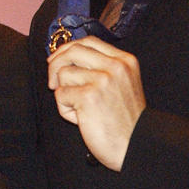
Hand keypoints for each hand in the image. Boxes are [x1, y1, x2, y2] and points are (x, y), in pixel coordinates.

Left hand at [47, 36, 145, 170]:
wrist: (136, 148)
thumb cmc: (124, 121)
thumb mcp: (120, 85)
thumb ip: (99, 68)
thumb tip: (64, 56)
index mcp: (125, 61)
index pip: (89, 41)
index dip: (67, 49)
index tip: (56, 60)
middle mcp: (115, 66)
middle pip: (72, 51)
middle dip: (55, 65)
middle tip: (52, 83)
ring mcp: (103, 80)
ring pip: (63, 74)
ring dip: (65, 94)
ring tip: (81, 110)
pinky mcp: (89, 96)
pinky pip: (61, 95)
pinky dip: (65, 110)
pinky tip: (82, 119)